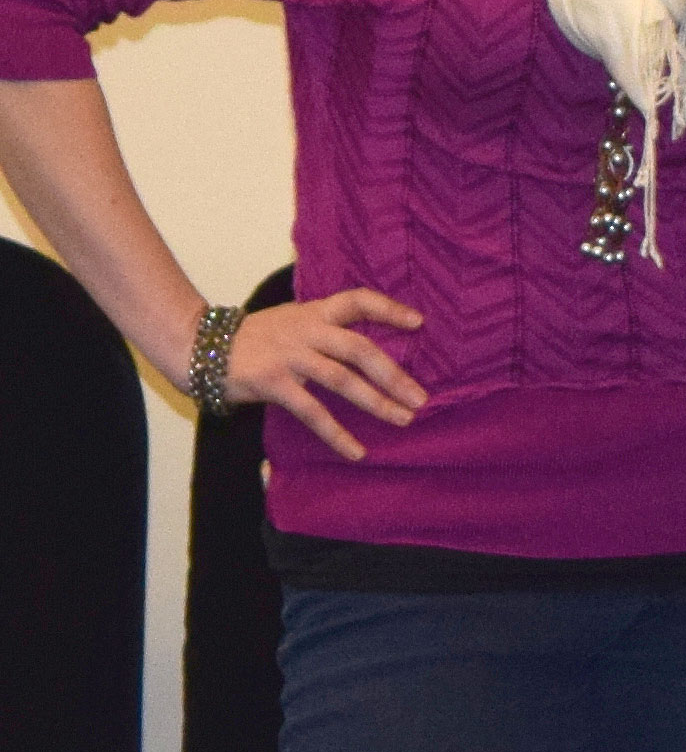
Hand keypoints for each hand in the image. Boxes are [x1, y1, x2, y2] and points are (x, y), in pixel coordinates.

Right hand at [212, 290, 427, 463]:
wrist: (198, 345)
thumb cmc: (252, 337)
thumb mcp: (290, 321)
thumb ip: (322, 329)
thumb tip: (364, 350)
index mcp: (313, 312)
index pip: (358, 300)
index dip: (389, 309)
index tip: (419, 322)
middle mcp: (306, 330)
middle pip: (360, 349)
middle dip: (394, 374)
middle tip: (421, 397)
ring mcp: (290, 356)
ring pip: (343, 380)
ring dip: (376, 402)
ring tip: (403, 419)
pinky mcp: (273, 383)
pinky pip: (313, 412)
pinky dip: (337, 434)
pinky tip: (357, 451)